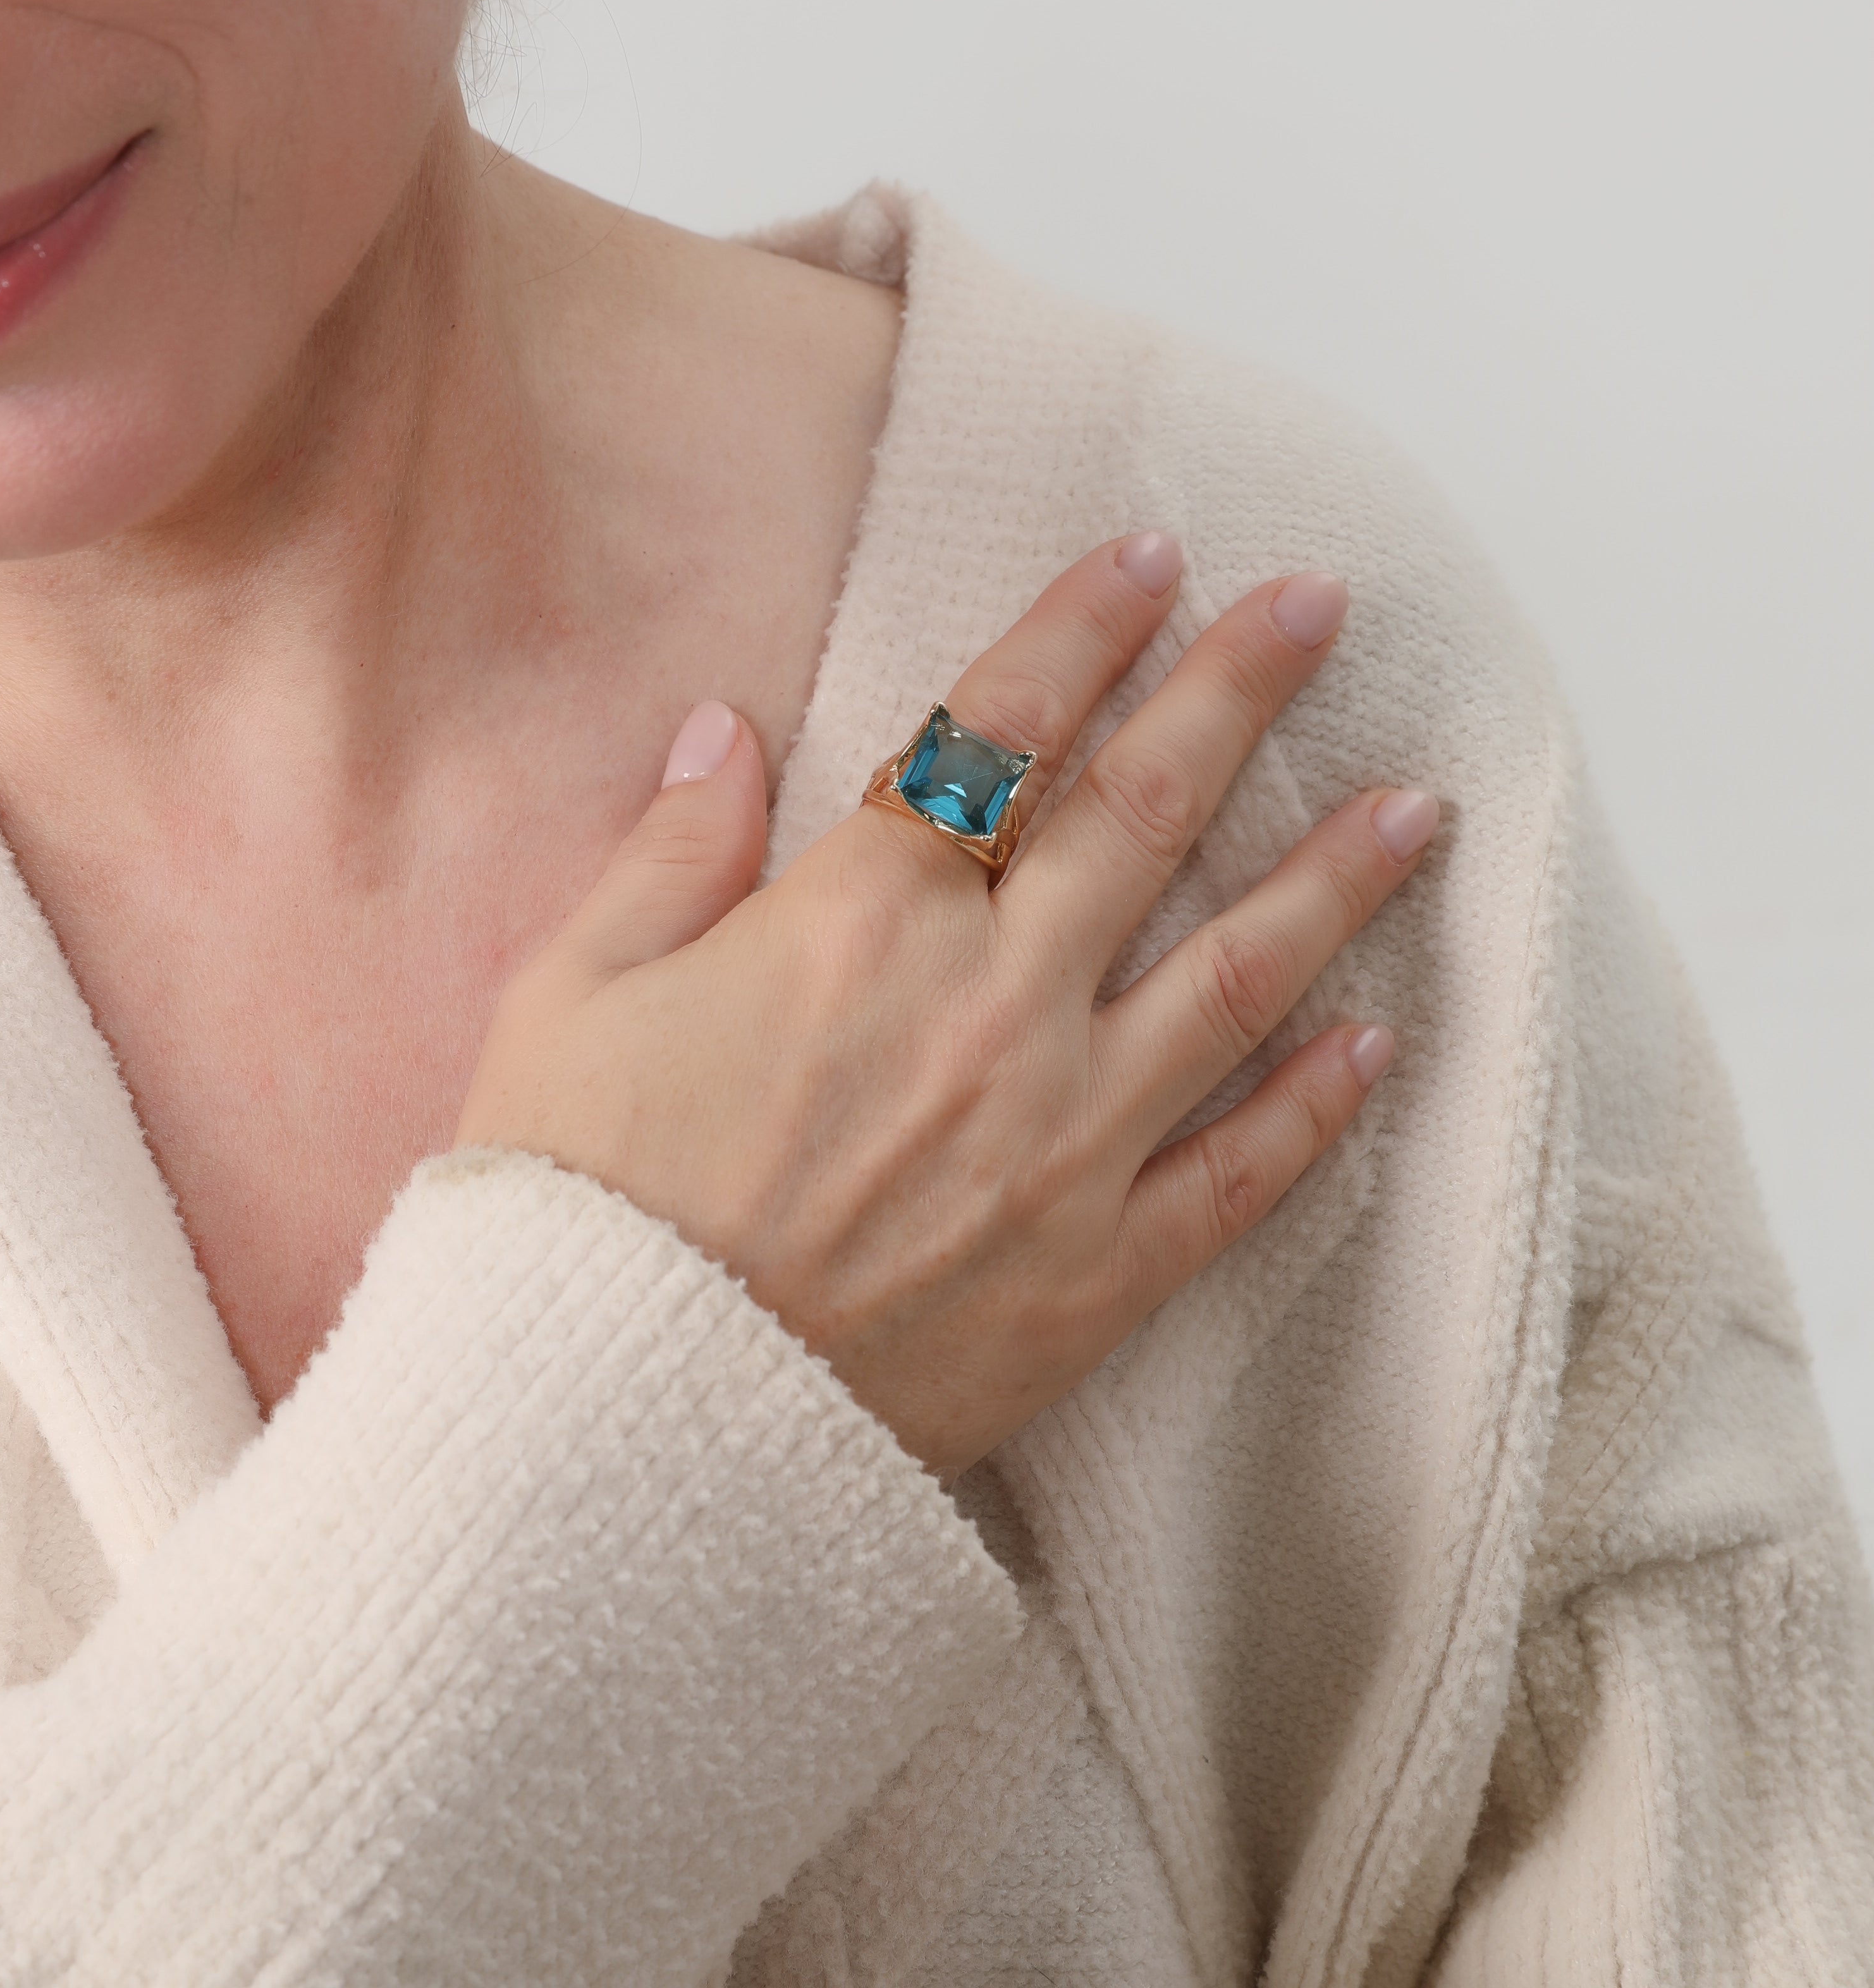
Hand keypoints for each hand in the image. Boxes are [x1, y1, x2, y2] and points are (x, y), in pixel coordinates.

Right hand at [457, 536, 1438, 1480]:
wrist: (618, 1433)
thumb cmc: (576, 1212)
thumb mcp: (571, 999)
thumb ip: (668, 856)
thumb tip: (725, 730)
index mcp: (858, 924)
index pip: (999, 734)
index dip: (1080, 629)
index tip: (1151, 554)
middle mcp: (989, 1008)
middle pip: (1146, 816)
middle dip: (1238, 692)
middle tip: (1320, 605)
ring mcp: (1061, 1142)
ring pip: (1234, 978)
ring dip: (1333, 878)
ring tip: (1417, 804)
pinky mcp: (1095, 1274)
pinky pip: (1238, 1175)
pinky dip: (1316, 1106)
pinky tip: (1380, 1042)